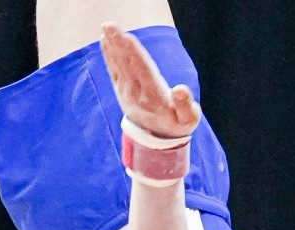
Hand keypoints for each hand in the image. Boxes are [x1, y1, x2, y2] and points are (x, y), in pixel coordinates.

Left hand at [98, 22, 200, 139]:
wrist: (157, 140)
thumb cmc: (178, 124)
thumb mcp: (189, 119)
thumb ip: (186, 105)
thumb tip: (181, 89)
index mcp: (155, 96)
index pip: (143, 70)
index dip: (134, 53)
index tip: (126, 37)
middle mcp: (137, 92)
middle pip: (128, 64)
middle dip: (119, 43)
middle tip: (110, 25)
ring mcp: (127, 91)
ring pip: (119, 64)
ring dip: (112, 45)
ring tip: (106, 28)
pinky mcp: (121, 90)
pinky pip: (113, 69)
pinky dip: (108, 55)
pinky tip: (104, 40)